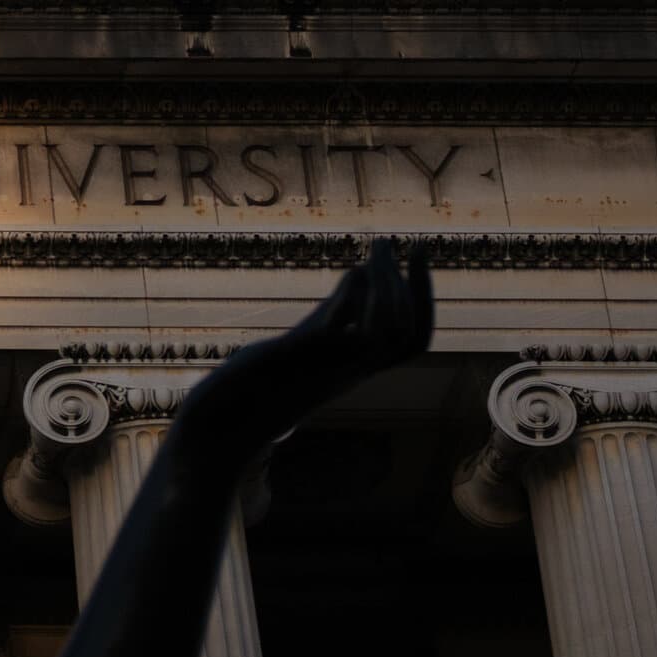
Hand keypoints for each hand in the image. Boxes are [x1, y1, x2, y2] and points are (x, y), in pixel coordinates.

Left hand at [178, 240, 433, 465]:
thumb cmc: (272, 373)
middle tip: (408, 244)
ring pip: (385, 335)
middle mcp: (352, 370)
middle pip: (406, 337)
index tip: (418, 254)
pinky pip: (343, 334)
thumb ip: (341, 307)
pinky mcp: (302, 361)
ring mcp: (331, 368)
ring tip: (381, 249)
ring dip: (389, 288)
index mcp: (359, 366)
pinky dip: (355, 300)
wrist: (232, 412)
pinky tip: (355, 270)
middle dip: (416, 288)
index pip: (412, 340)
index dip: (424, 301)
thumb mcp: (315, 333)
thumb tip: (363, 270)